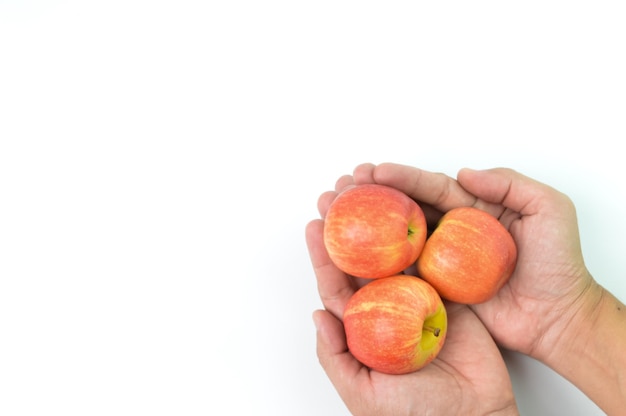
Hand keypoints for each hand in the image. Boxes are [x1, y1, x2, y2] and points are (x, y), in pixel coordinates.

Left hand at [306, 174, 517, 415]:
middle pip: (361, 259)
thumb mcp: (363, 393)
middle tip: (336, 194)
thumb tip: (317, 314)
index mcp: (362, 328)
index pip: (335, 284)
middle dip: (347, 226)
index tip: (313, 225)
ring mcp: (416, 297)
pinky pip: (432, 259)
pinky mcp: (447, 293)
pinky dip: (420, 234)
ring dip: (381, 222)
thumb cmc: (415, 413)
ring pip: (393, 252)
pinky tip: (409, 209)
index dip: (323, 255)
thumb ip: (336, 356)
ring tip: (369, 190)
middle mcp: (386, 307)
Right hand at [347, 163, 598, 359]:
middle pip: (407, 208)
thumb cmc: (559, 264)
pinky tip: (354, 254)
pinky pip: (404, 272)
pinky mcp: (437, 287)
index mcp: (474, 207)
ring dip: (368, 226)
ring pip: (398, 237)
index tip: (373, 172)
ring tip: (337, 212)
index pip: (432, 187)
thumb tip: (463, 174)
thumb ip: (511, 183)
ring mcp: (443, 260)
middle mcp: (453, 231)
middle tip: (343, 186)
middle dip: (373, 194)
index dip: (402, 177)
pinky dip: (378, 262)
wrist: (556, 317)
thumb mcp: (550, 209)